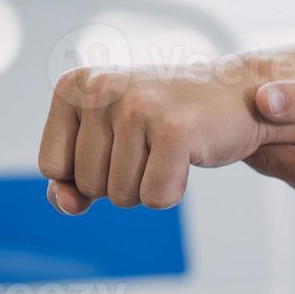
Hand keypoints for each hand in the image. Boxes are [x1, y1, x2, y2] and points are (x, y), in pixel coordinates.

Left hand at [38, 63, 294, 215]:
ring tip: (172, 150)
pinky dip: (174, 192)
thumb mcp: (111, 141)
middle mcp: (99, 90)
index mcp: (75, 87)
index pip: (54, 167)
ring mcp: (136, 108)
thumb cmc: (171, 121)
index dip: (92, 174)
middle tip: (156, 145)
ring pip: (122, 196)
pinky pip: (156, 198)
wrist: (240, 96)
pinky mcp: (173, 131)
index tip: (125, 144)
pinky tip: (189, 158)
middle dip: (125, 182)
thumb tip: (68, 206)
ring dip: (151, 187)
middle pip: (89, 185)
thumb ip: (73, 178)